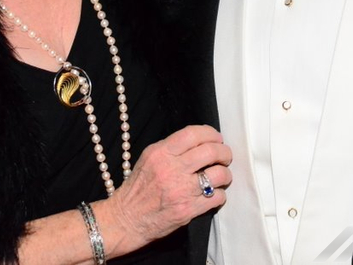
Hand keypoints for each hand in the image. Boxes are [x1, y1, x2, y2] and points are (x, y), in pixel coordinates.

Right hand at [99, 125, 231, 252]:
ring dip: (225, 174)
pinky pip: (217, 197)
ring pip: (219, 174)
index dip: (211, 134)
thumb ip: (172, 148)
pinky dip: (219, 195)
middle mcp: (172, 169)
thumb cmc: (139, 188)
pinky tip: (213, 195)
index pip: (194, 134)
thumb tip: (200, 142)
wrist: (127, 219)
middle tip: (225, 157)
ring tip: (222, 177)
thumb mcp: (149, 159)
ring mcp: (181, 190)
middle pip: (211, 151)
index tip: (217, 139)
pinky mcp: (188, 210)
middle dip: (224, 153)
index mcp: (161, 153)